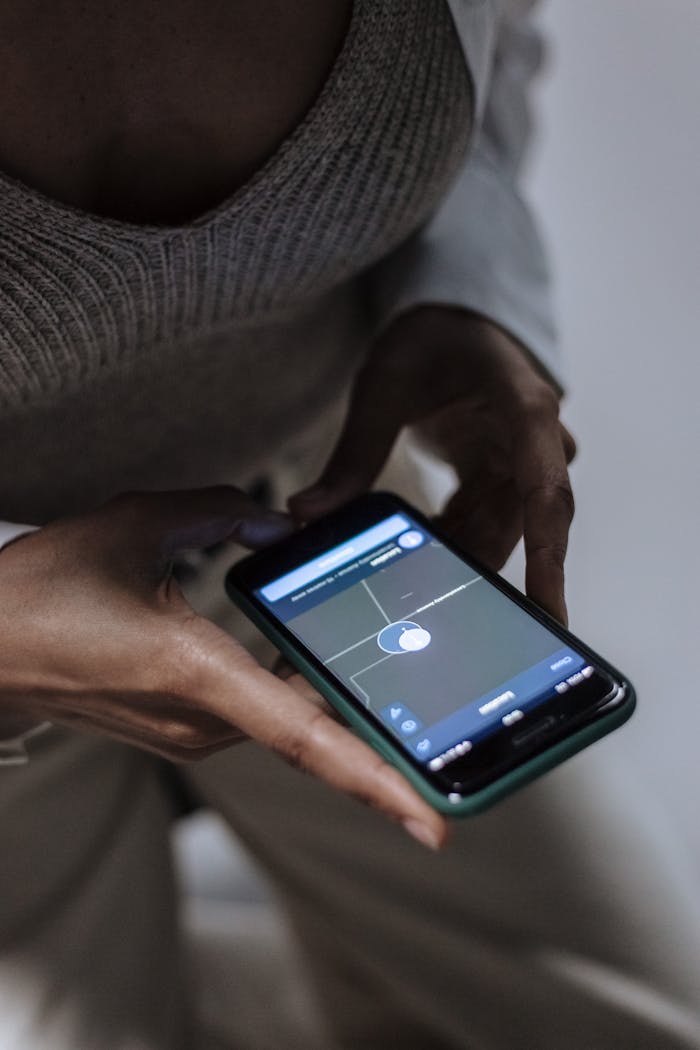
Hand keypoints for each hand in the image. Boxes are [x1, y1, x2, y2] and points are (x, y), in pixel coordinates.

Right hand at [0, 488, 445, 848]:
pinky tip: (318, 665)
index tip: (432, 822)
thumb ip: (219, 512)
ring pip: (285, 719)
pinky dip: (294, 696)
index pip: (305, 736)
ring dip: (336, 706)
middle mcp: (200, 719)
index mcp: (197, 673)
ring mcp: (188, 732)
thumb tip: (276, 522)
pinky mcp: (178, 727)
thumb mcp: (135, 524)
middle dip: (380, 737)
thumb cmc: (42, 592)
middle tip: (451, 740)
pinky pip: (255, 713)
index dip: (375, 780)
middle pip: (312, 729)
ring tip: (399, 687)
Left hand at [290, 307, 575, 622]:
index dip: (549, 556)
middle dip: (476, 575)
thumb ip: (351, 455)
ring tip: (400, 590)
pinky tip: (410, 559)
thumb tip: (305, 514)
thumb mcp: (382, 389)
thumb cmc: (429, 342)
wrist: (452, 326)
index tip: (546, 611)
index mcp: (524, 411)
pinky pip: (480, 530)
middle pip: (522, 530)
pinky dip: (446, 546)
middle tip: (428, 622)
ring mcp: (525, 468)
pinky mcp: (504, 484)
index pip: (546, 491)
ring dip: (452, 562)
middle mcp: (539, 446)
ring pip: (496, 537)